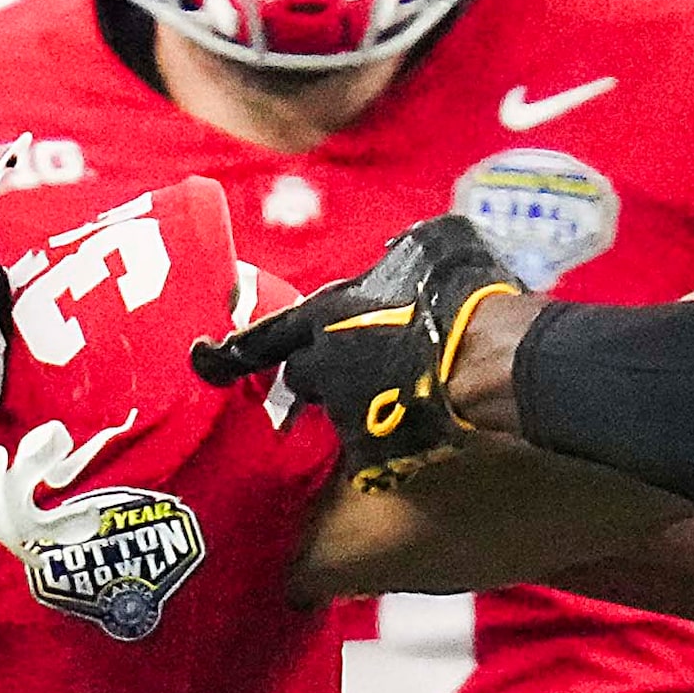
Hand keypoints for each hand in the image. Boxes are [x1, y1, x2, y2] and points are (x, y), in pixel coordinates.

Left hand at [190, 216, 520, 491]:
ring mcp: (347, 412)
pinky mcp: (375, 451)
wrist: (493, 358)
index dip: (226, 351)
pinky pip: (370, 448)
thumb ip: (404, 249)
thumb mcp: (435, 241)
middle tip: (359, 363)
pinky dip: (387, 440)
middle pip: (301, 376)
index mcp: (327, 314)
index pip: (260, 338)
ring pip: (338, 412)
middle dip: (320, 371)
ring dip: (359, 403)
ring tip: (401, 393)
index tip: (200, 356)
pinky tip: (416, 426)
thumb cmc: (463, 291)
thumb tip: (399, 249)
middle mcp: (325, 365)